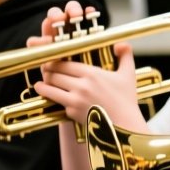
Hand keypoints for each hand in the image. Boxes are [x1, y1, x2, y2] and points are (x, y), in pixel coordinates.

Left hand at [30, 1, 145, 127]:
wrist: (125, 126)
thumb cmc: (127, 100)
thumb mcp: (128, 75)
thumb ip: (126, 55)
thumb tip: (121, 43)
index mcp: (92, 73)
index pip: (64, 63)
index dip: (54, 62)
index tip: (51, 61)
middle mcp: (81, 85)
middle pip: (54, 74)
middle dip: (47, 72)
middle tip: (44, 72)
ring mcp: (75, 100)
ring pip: (50, 88)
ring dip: (42, 86)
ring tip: (40, 85)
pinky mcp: (72, 112)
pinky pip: (57, 103)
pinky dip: (52, 100)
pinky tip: (50, 98)